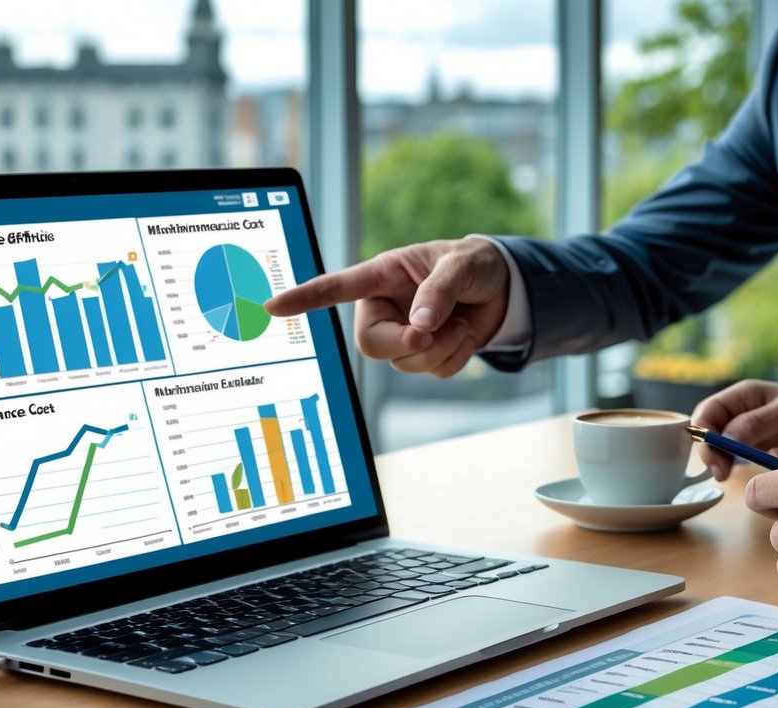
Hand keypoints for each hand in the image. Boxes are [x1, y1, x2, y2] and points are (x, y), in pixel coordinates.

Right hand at [263, 237, 510, 377]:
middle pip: (372, 344)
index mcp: (382, 276)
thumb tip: (420, 323)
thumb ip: (440, 290)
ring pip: (407, 363)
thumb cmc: (475, 265)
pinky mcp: (426, 357)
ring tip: (461, 322)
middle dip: (404, 345)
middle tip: (432, 334)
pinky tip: (465, 334)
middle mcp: (385, 310)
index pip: (336, 288)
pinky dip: (457, 357)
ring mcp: (404, 336)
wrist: (504, 290)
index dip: (304, 298)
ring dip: (442, 348)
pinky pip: (435, 372)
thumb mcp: (461, 265)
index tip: (272, 306)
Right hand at [690, 380, 777, 479]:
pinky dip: (726, 463)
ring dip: (715, 458)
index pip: (708, 411)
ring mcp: (743, 427)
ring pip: (715, 442)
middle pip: (707, 427)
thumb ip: (758, 422)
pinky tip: (732, 474)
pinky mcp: (750, 444)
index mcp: (745, 394)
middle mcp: (739, 408)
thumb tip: (726, 437)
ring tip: (725, 475)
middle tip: (720, 472)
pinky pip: (728, 452)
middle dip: (708, 449)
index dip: (704, 433)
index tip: (715, 456)